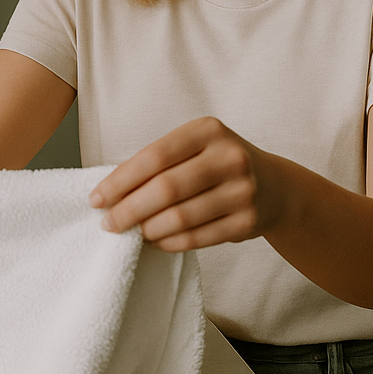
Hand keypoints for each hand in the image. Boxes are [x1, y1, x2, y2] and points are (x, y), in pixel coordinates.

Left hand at [89, 117, 283, 251]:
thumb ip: (160, 163)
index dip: (120, 181)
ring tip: (132, 233)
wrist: (276, 186)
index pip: (154, 156)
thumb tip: (110, 193)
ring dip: (147, 230)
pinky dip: (169, 243)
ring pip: (180, 218)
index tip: (96, 199)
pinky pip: (197, 238)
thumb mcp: (196, 147)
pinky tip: (156, 242)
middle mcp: (229, 156)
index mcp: (208, 130)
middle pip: (165, 189)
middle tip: (108, 224)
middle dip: (129, 210)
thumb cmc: (218, 165)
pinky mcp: (248, 221)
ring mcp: (243, 190)